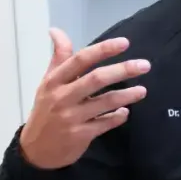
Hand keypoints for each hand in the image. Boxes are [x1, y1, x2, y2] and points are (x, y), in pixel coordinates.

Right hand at [19, 29, 148, 169]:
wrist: (36, 149)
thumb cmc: (46, 110)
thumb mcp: (48, 82)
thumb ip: (59, 57)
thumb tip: (55, 30)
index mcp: (54, 81)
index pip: (80, 60)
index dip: (103, 50)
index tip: (125, 43)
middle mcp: (62, 97)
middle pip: (96, 79)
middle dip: (123, 70)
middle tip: (145, 65)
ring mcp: (71, 117)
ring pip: (105, 102)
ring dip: (127, 95)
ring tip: (143, 90)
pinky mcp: (80, 135)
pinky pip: (105, 123)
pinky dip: (118, 117)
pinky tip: (126, 112)